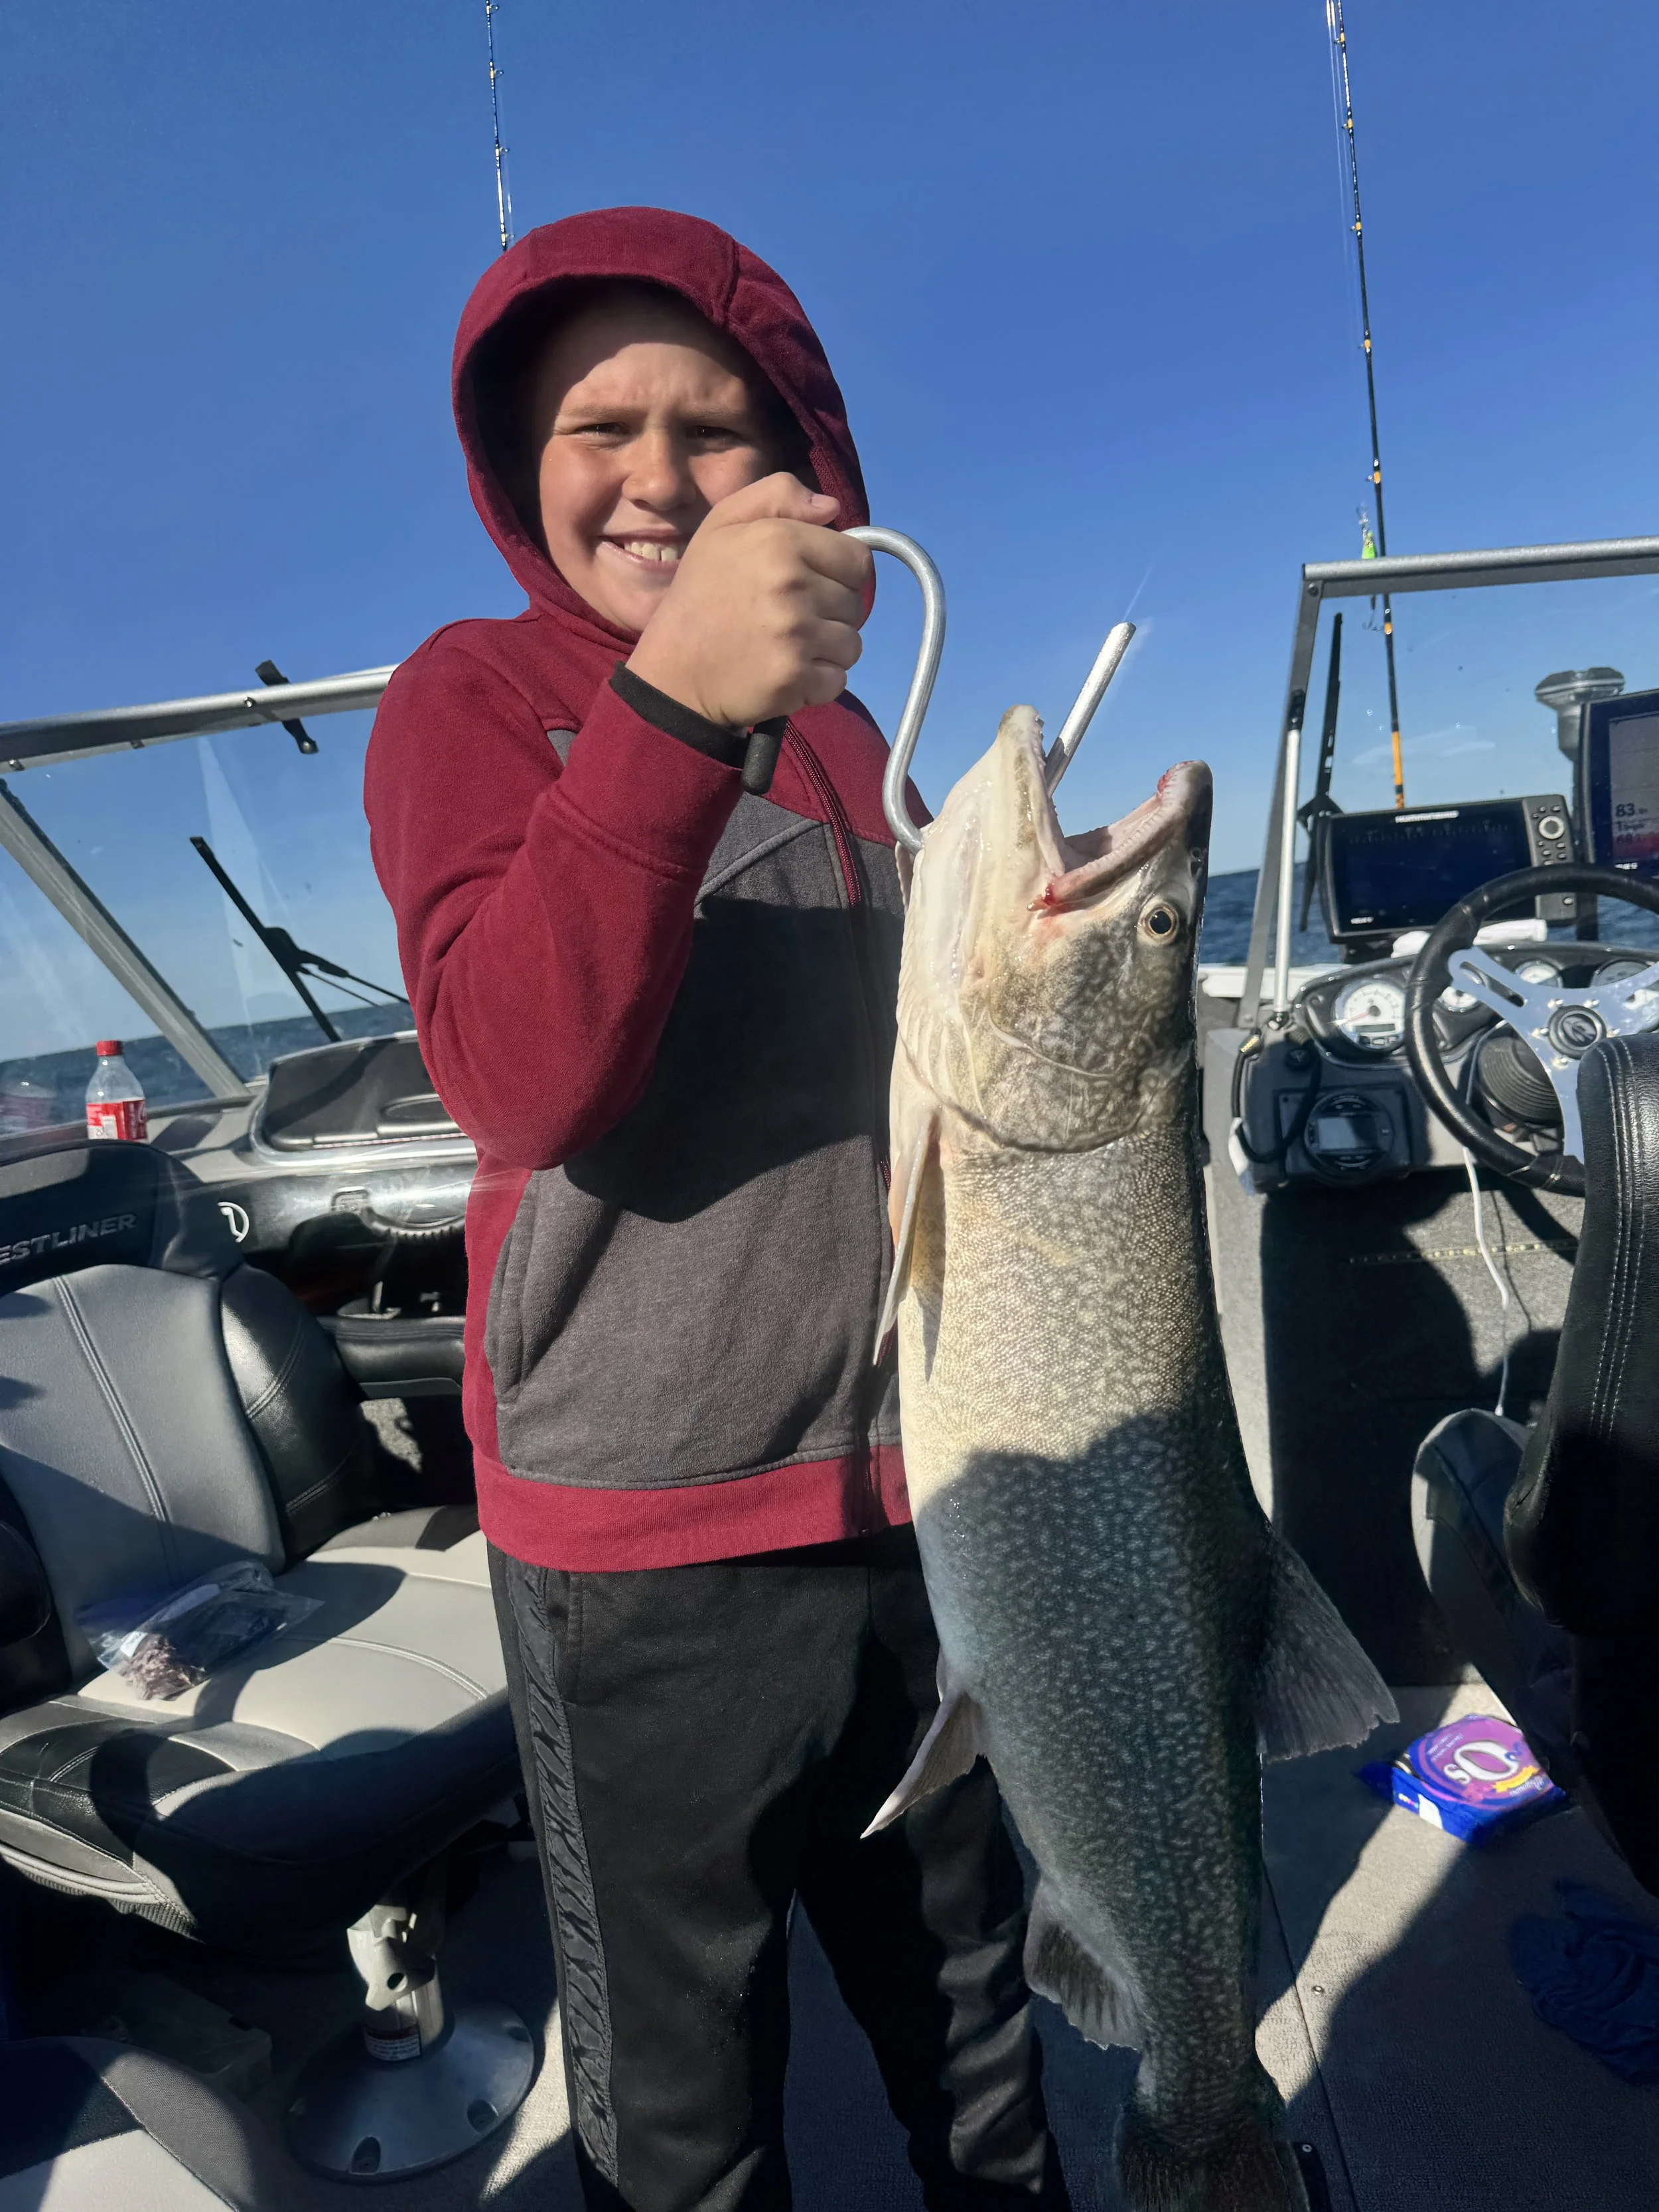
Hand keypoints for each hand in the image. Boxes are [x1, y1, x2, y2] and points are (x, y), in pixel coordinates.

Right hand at [624, 474, 872, 729]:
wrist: (673, 671)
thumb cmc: (701, 594)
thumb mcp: (723, 524)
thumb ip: (777, 496)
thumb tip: (832, 507)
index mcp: (780, 541)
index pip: (857, 559)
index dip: (838, 572)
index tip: (810, 583)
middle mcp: (793, 586)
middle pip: (855, 604)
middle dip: (830, 612)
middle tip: (787, 618)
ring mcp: (796, 636)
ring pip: (851, 644)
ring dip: (827, 649)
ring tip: (787, 646)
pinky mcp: (796, 679)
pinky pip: (837, 680)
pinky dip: (818, 683)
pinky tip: (786, 672)